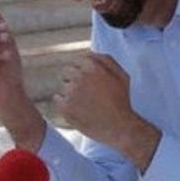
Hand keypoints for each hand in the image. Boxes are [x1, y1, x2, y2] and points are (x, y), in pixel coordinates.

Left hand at [55, 53, 159, 168]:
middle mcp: (80, 77)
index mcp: (93, 67)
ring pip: (63, 86)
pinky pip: (57, 99)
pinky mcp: (65, 107)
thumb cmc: (122, 101)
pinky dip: (65, 104)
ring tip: (86, 104)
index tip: (91, 83)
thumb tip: (90, 53)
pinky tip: (79, 109)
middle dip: (75, 80)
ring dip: (71, 93)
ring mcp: (71, 92)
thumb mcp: (122, 76)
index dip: (84, 72)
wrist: (118, 127)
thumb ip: (106, 60)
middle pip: (67, 72)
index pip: (78, 61)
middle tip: (87, 94)